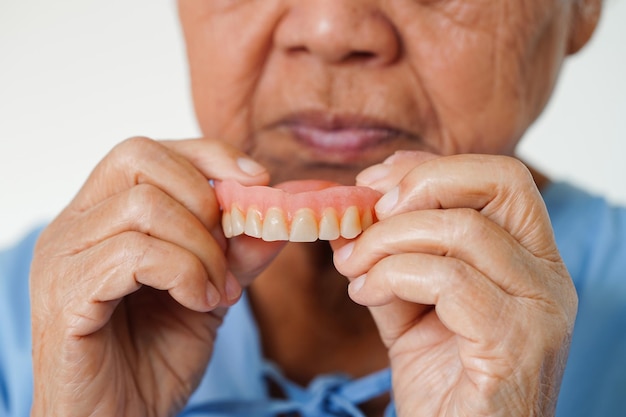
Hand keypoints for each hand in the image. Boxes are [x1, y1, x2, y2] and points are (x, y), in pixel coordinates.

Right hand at [29, 137, 283, 416]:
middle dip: (203, 196)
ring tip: (216, 290)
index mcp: (101, 216)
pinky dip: (183, 272)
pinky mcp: (66, 295)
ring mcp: (63, 257)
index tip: (257, 179)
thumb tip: (278, 216)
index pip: (148, 151)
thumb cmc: (152, 360)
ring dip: (201, 247)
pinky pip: (135, 253)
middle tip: (227, 247)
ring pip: (144, 206)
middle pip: (138, 156)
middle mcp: (75, 226)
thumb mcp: (209, 294)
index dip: (208, 154)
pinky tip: (198, 302)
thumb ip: (236, 253)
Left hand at [333, 152, 576, 416]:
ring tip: (354, 269)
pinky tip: (366, 294)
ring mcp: (540, 310)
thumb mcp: (411, 308)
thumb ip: (391, 259)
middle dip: (420, 185)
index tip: (373, 184)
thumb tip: (351, 217)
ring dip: (388, 241)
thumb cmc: (441, 384)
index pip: (498, 178)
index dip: (430, 168)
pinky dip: (393, 275)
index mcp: (528, 260)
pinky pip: (448, 279)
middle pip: (500, 182)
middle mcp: (547, 277)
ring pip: (462, 230)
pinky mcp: (516, 344)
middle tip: (367, 215)